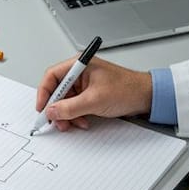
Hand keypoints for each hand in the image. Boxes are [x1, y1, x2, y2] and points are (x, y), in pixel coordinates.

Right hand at [34, 56, 152, 131]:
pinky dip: (76, 116)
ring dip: (67, 115)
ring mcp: (85, 85)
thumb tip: (52, 111)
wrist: (146, 97)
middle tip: (57, 121)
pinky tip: (82, 122)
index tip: (42, 108)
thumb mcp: (94, 100)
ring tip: (73, 124)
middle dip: (57, 108)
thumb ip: (70, 107)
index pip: (52, 76)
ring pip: (65, 101)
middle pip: (57, 91)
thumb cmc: (127, 89)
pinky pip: (75, 106)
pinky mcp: (90, 95)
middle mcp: (80, 73)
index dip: (44, 92)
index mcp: (80, 65)